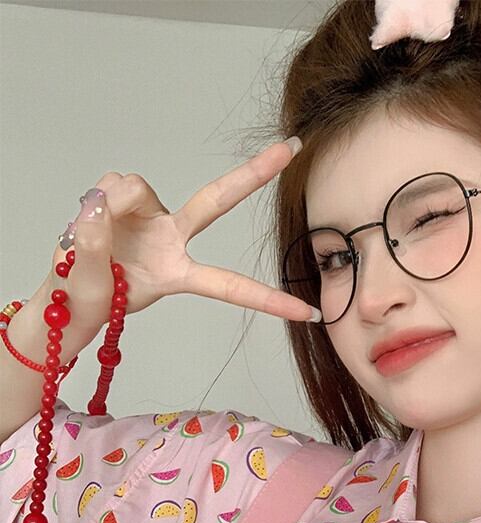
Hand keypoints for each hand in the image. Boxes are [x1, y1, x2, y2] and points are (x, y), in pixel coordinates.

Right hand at [44, 140, 315, 356]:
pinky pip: (114, 183)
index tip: (308, 313)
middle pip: (217, 200)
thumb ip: (96, 247)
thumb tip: (101, 206)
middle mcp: (173, 239)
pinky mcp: (126, 197)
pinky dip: (96, 199)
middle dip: (254, 173)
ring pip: (136, 187)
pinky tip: (88, 217)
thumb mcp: (93, 288)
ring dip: (111, 204)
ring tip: (90, 235)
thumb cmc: (89, 297)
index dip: (268, 300)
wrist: (67, 288)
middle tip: (291, 147)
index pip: (230, 286)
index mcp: (178, 274)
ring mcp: (152, 216)